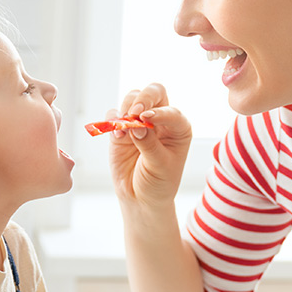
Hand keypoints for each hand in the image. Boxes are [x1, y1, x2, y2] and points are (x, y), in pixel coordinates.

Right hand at [107, 83, 192, 207]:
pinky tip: (117, 135)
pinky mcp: (121, 129)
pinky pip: (114, 114)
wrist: (141, 198)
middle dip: (143, 98)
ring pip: (133, 98)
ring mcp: (140, 122)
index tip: (147, 119)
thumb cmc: (158, 183)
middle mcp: (161, 120)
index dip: (159, 112)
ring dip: (126, 108)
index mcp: (179, 128)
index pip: (171, 111)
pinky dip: (113, 119)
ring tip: (124, 126)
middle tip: (134, 113)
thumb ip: (149, 144)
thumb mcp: (159, 166)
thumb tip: (136, 125)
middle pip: (154, 93)